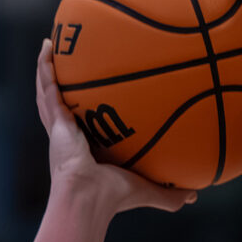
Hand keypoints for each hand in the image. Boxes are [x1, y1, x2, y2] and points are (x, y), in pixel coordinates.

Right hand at [34, 39, 197, 215]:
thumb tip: (195, 194)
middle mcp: (68, 137)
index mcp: (85, 151)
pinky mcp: (55, 119)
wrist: (88, 198)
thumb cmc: (114, 198)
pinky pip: (48, 85)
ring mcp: (58, 127)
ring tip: (50, 44)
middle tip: (65, 60)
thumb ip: (170, 193)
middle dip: (62, 83)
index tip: (92, 93)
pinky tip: (47, 45)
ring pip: (48, 91)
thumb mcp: (148, 191)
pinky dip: (46, 65)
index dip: (85, 109)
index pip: (84, 124)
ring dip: (47, 68)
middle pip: (62, 104)